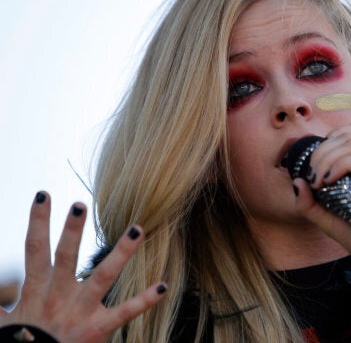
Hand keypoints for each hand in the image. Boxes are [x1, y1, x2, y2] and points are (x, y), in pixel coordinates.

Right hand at [0, 192, 166, 341]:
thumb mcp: (2, 321)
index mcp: (37, 289)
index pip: (35, 248)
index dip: (38, 221)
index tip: (44, 195)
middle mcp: (60, 295)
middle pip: (66, 256)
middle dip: (72, 230)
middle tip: (81, 203)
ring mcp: (81, 310)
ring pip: (103, 276)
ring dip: (121, 252)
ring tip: (138, 228)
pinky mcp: (98, 328)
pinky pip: (124, 312)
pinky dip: (144, 300)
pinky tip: (163, 286)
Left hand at [293, 123, 350, 269]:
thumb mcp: (328, 220)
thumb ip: (309, 204)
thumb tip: (296, 181)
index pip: (349, 133)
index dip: (326, 143)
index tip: (312, 169)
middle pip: (347, 137)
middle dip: (321, 154)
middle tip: (311, 178)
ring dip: (327, 159)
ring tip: (318, 181)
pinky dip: (341, 164)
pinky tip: (329, 180)